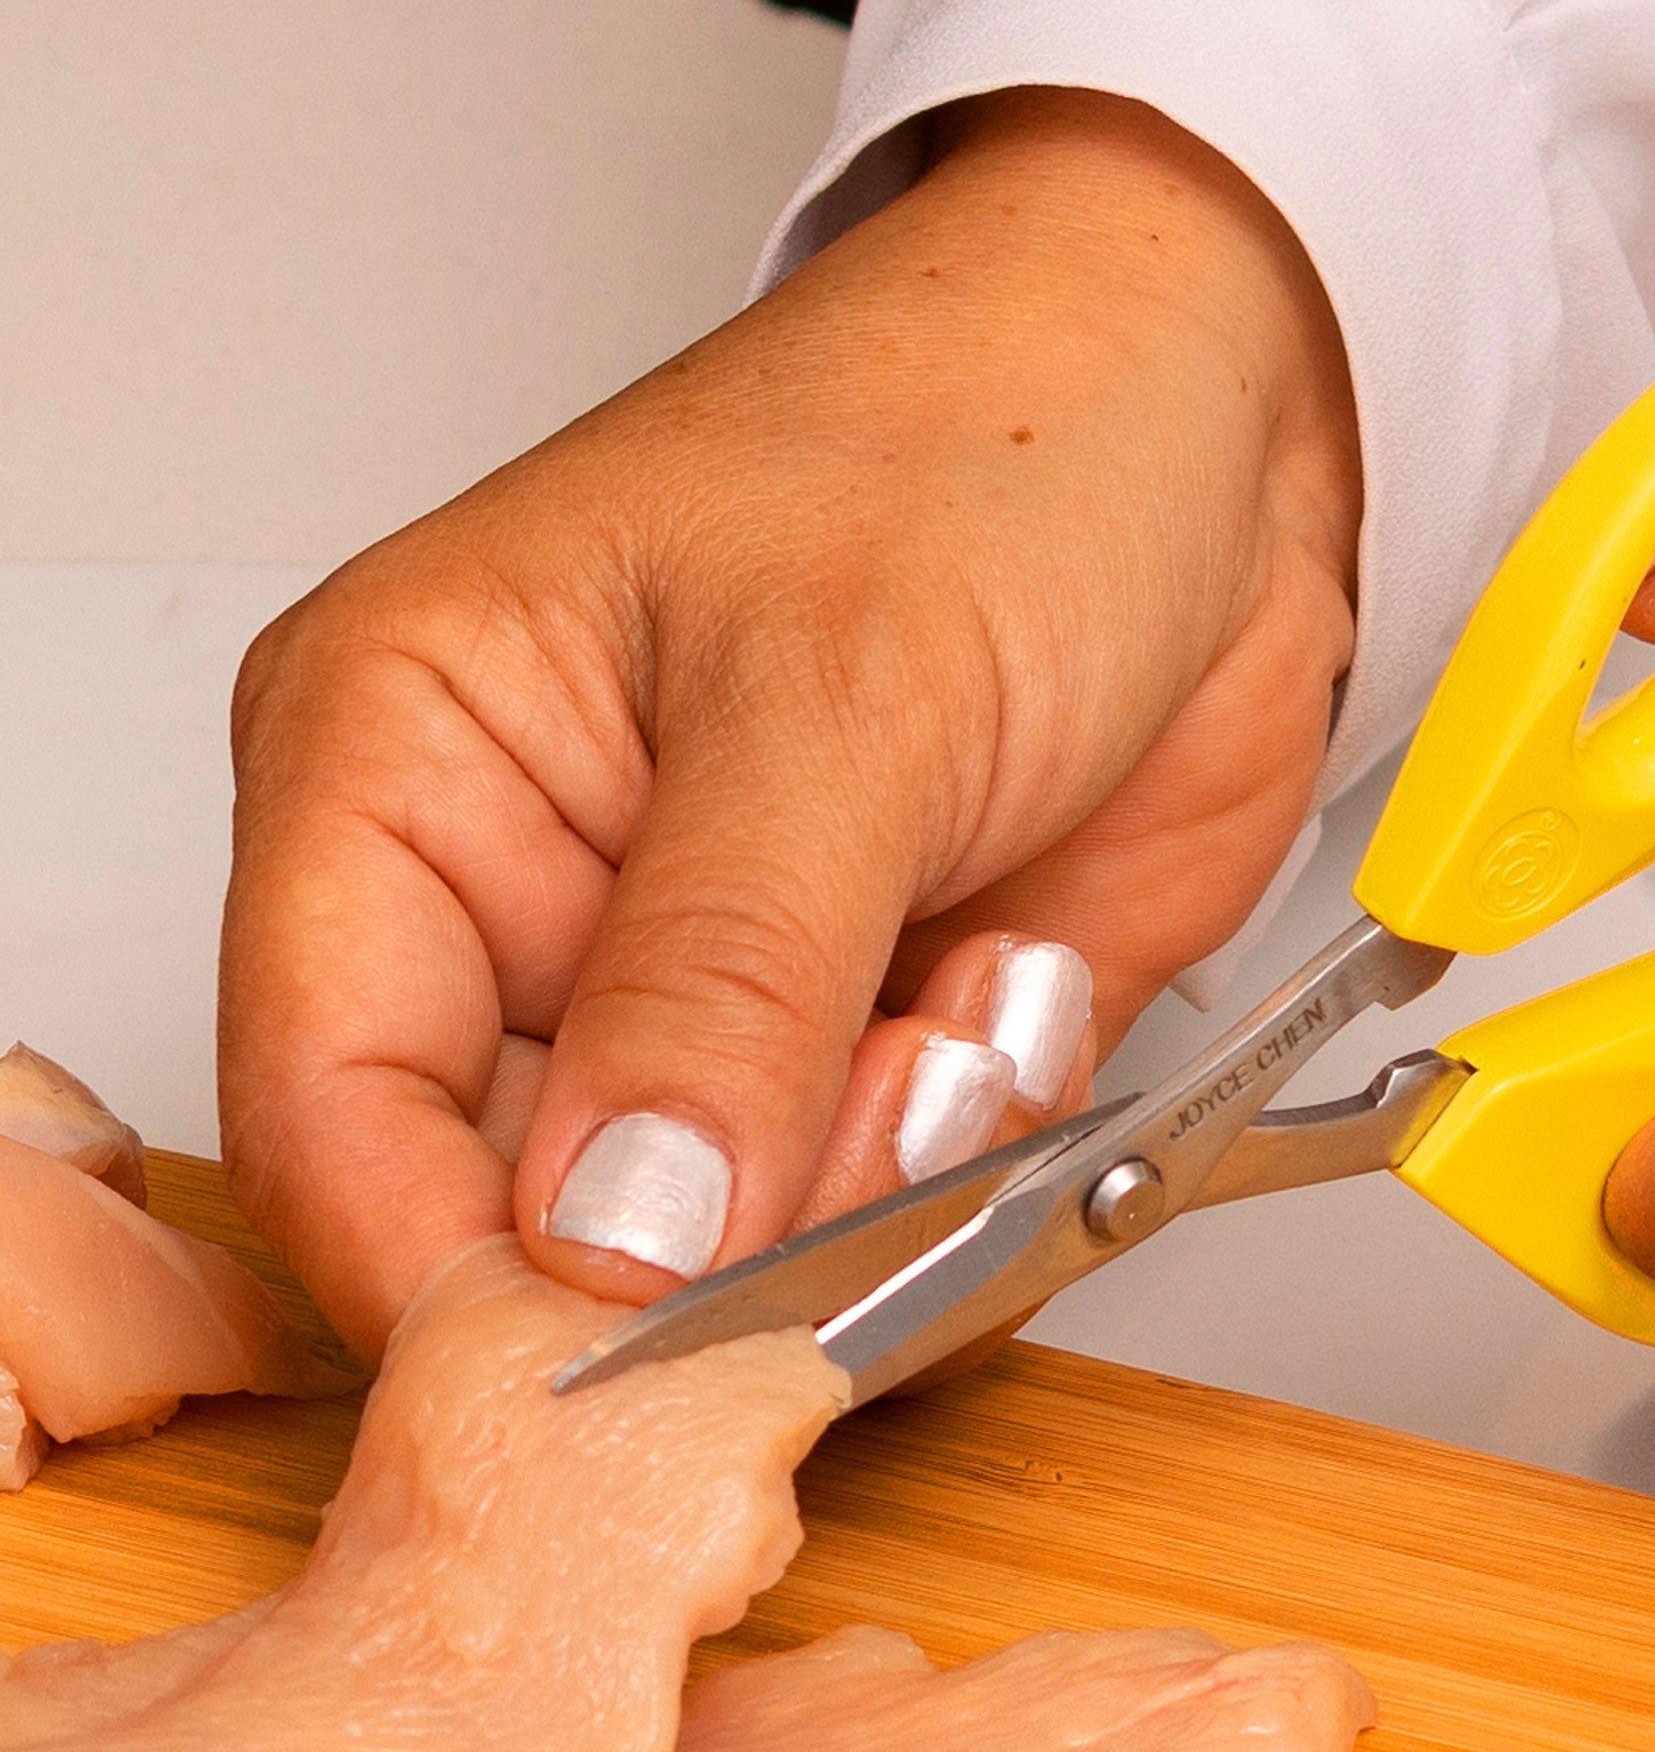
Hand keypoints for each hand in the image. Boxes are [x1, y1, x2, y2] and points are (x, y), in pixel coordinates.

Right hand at [223, 90, 1358, 1353]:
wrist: (1230, 411)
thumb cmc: (995, 435)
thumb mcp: (841, 688)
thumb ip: (720, 977)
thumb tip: (607, 1236)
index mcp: (405, 764)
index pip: (326, 1110)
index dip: (457, 1269)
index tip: (632, 1340)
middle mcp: (532, 905)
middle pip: (533, 1221)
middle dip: (733, 1229)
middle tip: (894, 1091)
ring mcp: (715, 993)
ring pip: (736, 1254)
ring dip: (889, 1175)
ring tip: (976, 988)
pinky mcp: (875, 1043)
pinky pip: (900, 1218)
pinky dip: (986, 1152)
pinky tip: (1026, 974)